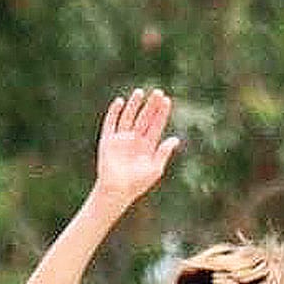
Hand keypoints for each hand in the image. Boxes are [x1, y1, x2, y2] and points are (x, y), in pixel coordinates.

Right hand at [92, 89, 178, 209]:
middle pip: (144, 118)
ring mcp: (121, 139)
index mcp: (148, 146)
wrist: (117, 191)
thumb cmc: (137, 184)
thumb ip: (163, 153)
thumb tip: (175, 139)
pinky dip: (114, 112)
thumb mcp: (155, 169)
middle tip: (158, 92)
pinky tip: (120, 102)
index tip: (166, 100)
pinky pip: (111, 123)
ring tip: (140, 92)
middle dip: (151, 105)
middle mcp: (135, 140)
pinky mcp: (108, 141)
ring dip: (134, 105)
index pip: (156, 125)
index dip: (161, 113)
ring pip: (129, 117)